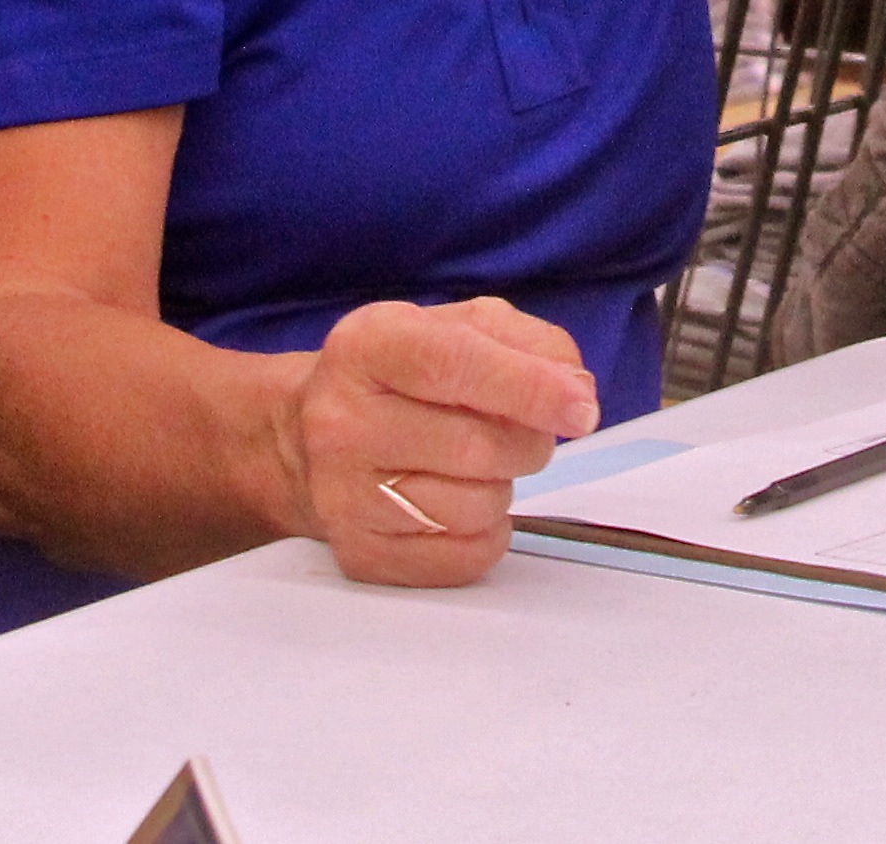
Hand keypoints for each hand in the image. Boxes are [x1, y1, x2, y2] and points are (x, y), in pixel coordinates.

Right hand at [271, 298, 601, 590]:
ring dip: (502, 488)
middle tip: (517, 432)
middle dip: (526, 441)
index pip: (456, 365)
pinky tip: (461, 504)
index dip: (529, 388)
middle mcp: (342, 420)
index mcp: (368, 345)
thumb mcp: (457, 327)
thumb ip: (530, 344)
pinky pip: (463, 558)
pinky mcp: (359, 554)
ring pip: (477, 507)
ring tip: (475, 466)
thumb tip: (576, 394)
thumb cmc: (401, 376)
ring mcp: (343, 495)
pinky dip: (487, 534)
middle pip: (479, 447)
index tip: (581, 409)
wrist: (304, 438)